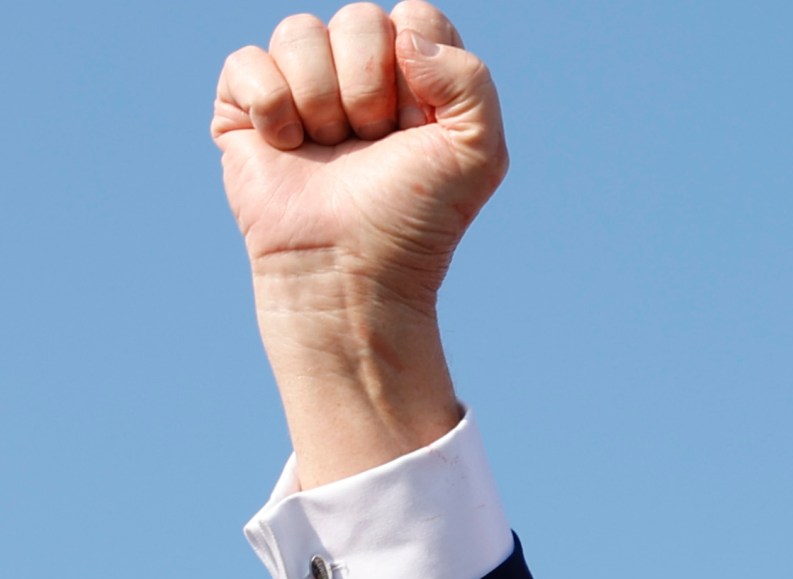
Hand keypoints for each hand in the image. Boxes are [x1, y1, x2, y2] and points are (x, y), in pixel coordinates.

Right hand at [211, 4, 504, 483]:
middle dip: (368, 86)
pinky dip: (271, 107)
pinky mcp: (246, 106)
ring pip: (299, 31)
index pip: (415, 15)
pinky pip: (247, 61)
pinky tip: (287, 148)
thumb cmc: (415, 217)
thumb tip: (403, 35)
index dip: (415, 66)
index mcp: (417, 75)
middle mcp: (359, 72)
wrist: (350, 270)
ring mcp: (301, 86)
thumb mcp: (478, 152)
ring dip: (321, 100)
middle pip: (358, 18)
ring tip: (331, 149)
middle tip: (372, 142)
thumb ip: (470, 79)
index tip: (416, 124)